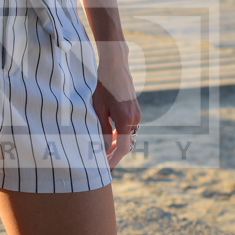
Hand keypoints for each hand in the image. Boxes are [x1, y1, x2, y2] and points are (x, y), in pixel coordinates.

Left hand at [92, 42, 140, 168]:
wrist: (115, 65)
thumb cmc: (102, 85)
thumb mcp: (97, 108)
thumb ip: (101, 129)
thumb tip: (102, 148)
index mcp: (125, 120)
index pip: (121, 148)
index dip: (113, 160)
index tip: (104, 169)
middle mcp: (135, 119)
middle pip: (125, 144)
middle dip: (113, 154)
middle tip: (99, 162)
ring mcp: (136, 114)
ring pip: (126, 136)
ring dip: (115, 143)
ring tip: (100, 149)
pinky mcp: (135, 109)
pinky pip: (127, 127)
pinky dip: (118, 133)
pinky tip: (106, 134)